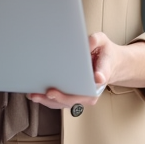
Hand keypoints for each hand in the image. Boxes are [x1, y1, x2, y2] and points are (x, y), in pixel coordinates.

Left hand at [27, 32, 144, 108]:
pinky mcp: (75, 96)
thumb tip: (88, 43)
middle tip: (49, 93)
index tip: (96, 78)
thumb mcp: (103, 41)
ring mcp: (83, 95)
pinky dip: (49, 101)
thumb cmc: (103, 52)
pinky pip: (62, 102)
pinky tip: (37, 96)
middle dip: (62, 97)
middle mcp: (92, 89)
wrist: (109, 63)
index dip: (98, 78)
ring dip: (51, 102)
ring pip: (67, 103)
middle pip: (79, 98)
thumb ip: (96, 40)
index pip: (99, 79)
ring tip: (36, 96)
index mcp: (103, 74)